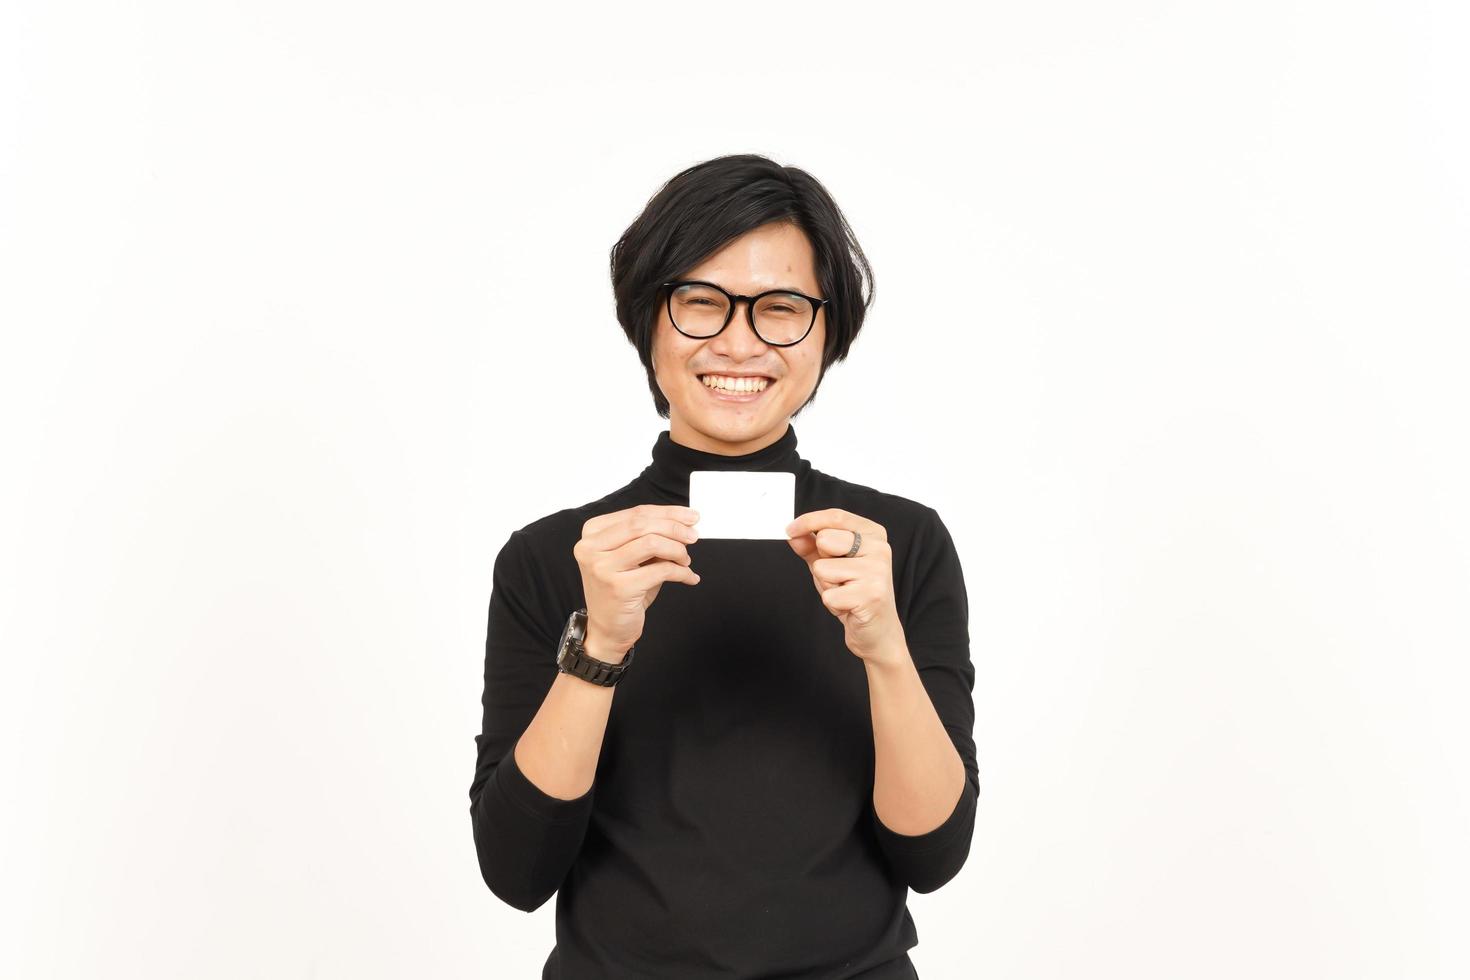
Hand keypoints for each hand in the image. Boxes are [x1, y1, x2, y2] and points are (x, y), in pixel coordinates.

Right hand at [574, 504, 701, 659]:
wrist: (608, 628)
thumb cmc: (623, 589)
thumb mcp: (634, 557)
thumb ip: (650, 536)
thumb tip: (684, 522)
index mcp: (592, 533)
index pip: (636, 513)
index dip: (668, 512)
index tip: (690, 516)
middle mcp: (591, 547)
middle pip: (642, 524)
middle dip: (675, 528)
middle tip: (693, 535)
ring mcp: (602, 568)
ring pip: (652, 543)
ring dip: (677, 550)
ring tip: (686, 560)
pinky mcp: (618, 588)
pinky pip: (660, 570)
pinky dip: (681, 572)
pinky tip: (688, 576)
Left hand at [785, 508, 905, 666]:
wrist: (878, 631)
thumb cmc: (854, 593)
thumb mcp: (831, 564)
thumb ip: (812, 547)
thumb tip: (794, 534)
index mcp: (873, 535)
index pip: (836, 516)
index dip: (808, 521)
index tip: (790, 530)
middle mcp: (879, 549)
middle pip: (825, 540)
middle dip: (821, 561)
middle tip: (838, 578)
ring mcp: (877, 571)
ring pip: (823, 568)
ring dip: (826, 585)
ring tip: (845, 593)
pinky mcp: (871, 595)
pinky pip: (828, 595)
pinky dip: (832, 604)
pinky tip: (849, 607)